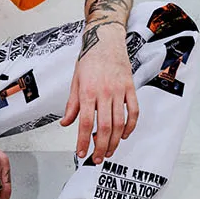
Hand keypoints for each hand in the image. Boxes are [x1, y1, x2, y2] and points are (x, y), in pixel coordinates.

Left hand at [60, 21, 138, 163]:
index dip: (83, 141)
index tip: (81, 153)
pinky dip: (130, 126)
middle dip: (101, 147)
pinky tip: (124, 135)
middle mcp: (105, 92)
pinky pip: (134, 111)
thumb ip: (72, 105)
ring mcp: (120, 91)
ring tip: (109, 152)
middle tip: (97, 159)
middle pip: (105, 127)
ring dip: (115, 141)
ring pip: (119, 123)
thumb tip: (66, 123)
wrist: (106, 39)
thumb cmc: (89, 60)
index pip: (85, 123)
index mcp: (88, 92)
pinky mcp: (131, 88)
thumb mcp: (75, 82)